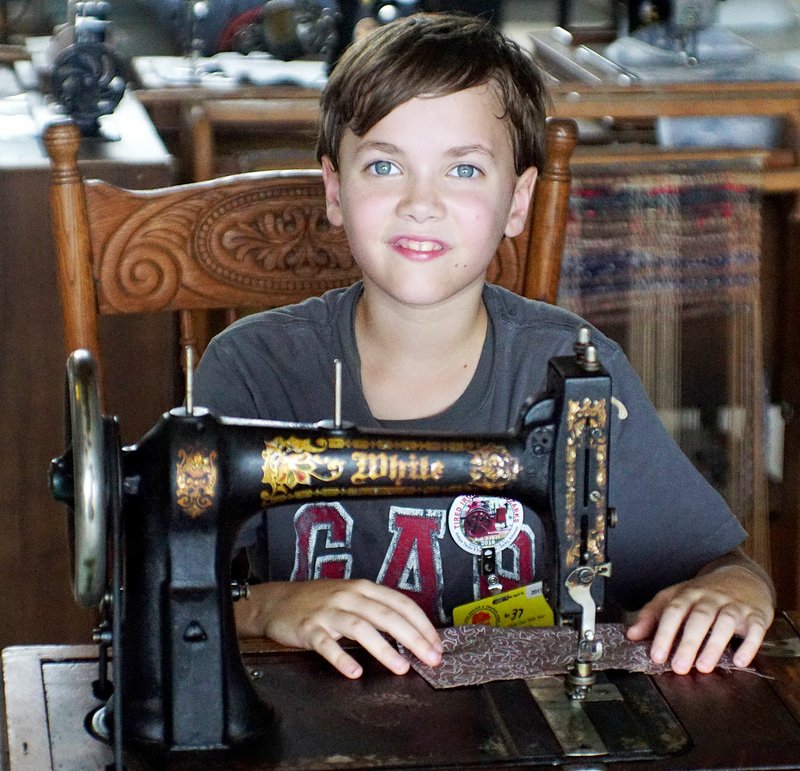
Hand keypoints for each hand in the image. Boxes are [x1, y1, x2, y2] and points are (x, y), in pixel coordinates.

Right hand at [235, 579, 442, 678]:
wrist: (277, 601)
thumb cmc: (319, 602)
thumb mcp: (351, 597)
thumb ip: (376, 610)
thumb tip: (411, 634)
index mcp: (363, 588)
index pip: (400, 603)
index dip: (422, 624)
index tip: (437, 645)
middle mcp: (349, 596)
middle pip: (386, 615)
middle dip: (413, 638)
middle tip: (431, 659)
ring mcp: (328, 611)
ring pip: (361, 627)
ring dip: (384, 648)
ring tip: (401, 667)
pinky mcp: (309, 628)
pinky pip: (326, 644)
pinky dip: (341, 658)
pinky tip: (354, 672)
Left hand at [626, 559, 774, 673]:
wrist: (742, 577)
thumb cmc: (703, 594)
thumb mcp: (675, 598)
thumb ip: (652, 615)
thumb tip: (631, 635)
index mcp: (688, 594)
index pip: (673, 611)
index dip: (664, 633)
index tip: (656, 656)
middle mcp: (710, 598)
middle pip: (698, 618)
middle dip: (687, 643)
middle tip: (678, 667)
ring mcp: (734, 606)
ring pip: (725, 623)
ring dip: (714, 645)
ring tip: (703, 667)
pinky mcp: (756, 615)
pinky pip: (755, 629)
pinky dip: (749, 645)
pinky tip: (740, 661)